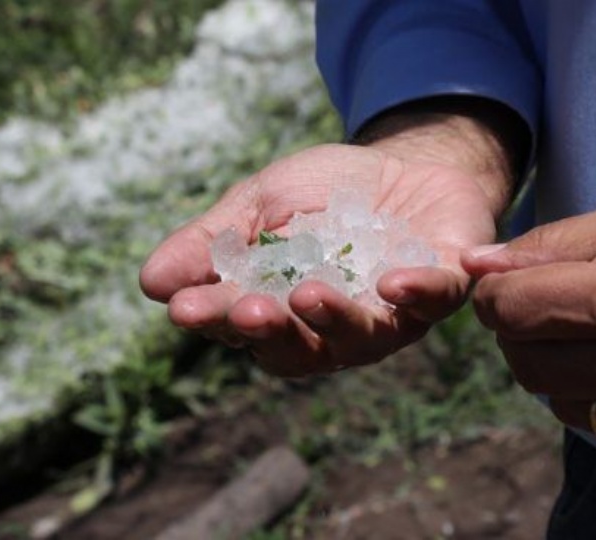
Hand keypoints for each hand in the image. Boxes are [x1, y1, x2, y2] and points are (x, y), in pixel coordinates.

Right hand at [140, 142, 503, 375]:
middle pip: (303, 348)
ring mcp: (394, 313)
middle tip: (247, 311)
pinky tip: (393, 284)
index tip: (187, 310)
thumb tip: (150, 284)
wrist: (405, 165)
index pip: (245, 327)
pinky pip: (435, 299)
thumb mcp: (259, 206)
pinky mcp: (445, 284)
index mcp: (288, 313)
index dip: (218, 321)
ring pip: (365, 336)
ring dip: (336, 320)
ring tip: (307, 296)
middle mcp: (338, 328)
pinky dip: (417, 293)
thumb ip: (212, 243)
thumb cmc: (324, 194)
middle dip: (273, 332)